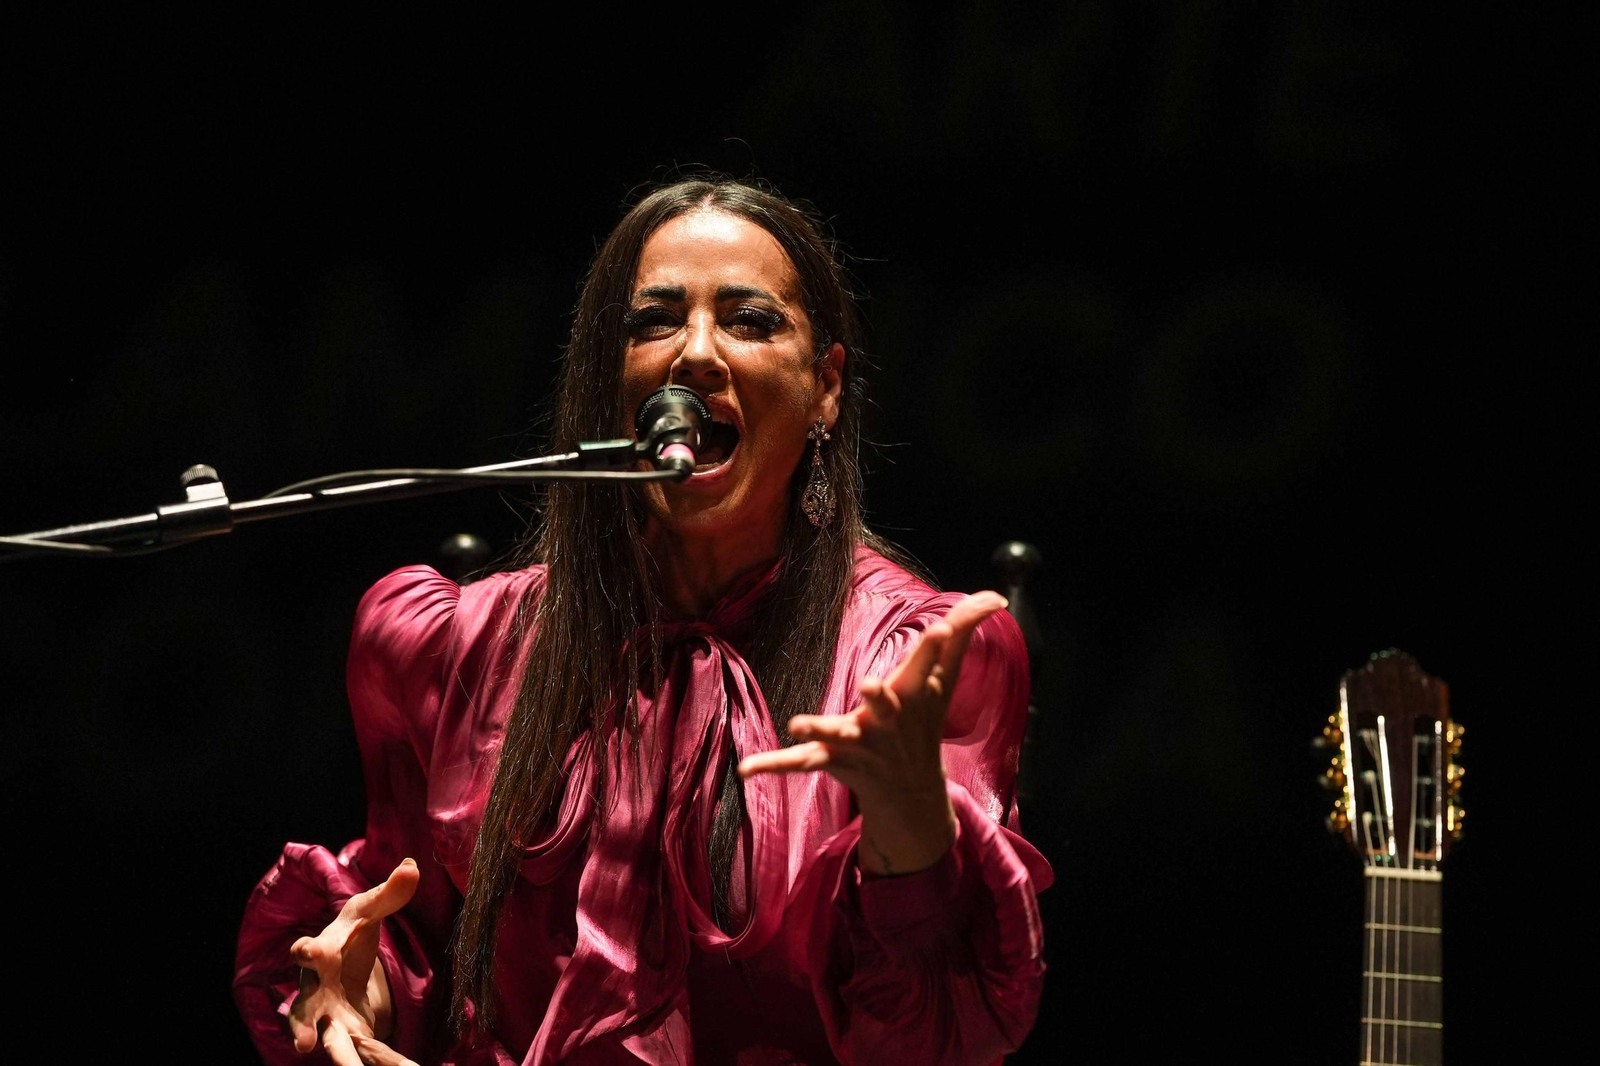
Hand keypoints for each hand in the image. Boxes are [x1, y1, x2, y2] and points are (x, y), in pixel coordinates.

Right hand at [289, 857, 419, 1065]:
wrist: (342, 963)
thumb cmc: (352, 933)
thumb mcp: (370, 910)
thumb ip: (390, 893)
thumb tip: (412, 865)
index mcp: (321, 952)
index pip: (307, 950)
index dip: (305, 950)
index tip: (304, 951)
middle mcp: (315, 989)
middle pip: (304, 1009)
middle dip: (302, 1025)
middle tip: (303, 1043)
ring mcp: (325, 1016)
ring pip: (324, 1040)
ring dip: (333, 1055)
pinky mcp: (343, 1035)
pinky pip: (352, 1053)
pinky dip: (362, 1062)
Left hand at [738, 591, 1007, 873]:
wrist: (908, 789)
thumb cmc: (922, 718)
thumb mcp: (943, 677)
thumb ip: (964, 632)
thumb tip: (997, 598)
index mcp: (913, 696)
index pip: (927, 666)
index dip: (934, 648)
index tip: (940, 627)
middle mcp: (887, 721)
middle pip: (885, 707)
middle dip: (880, 699)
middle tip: (871, 687)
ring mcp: (858, 744)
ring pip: (837, 738)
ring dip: (819, 730)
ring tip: (797, 724)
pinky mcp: (828, 759)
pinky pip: (797, 764)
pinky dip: (773, 766)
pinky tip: (745, 769)